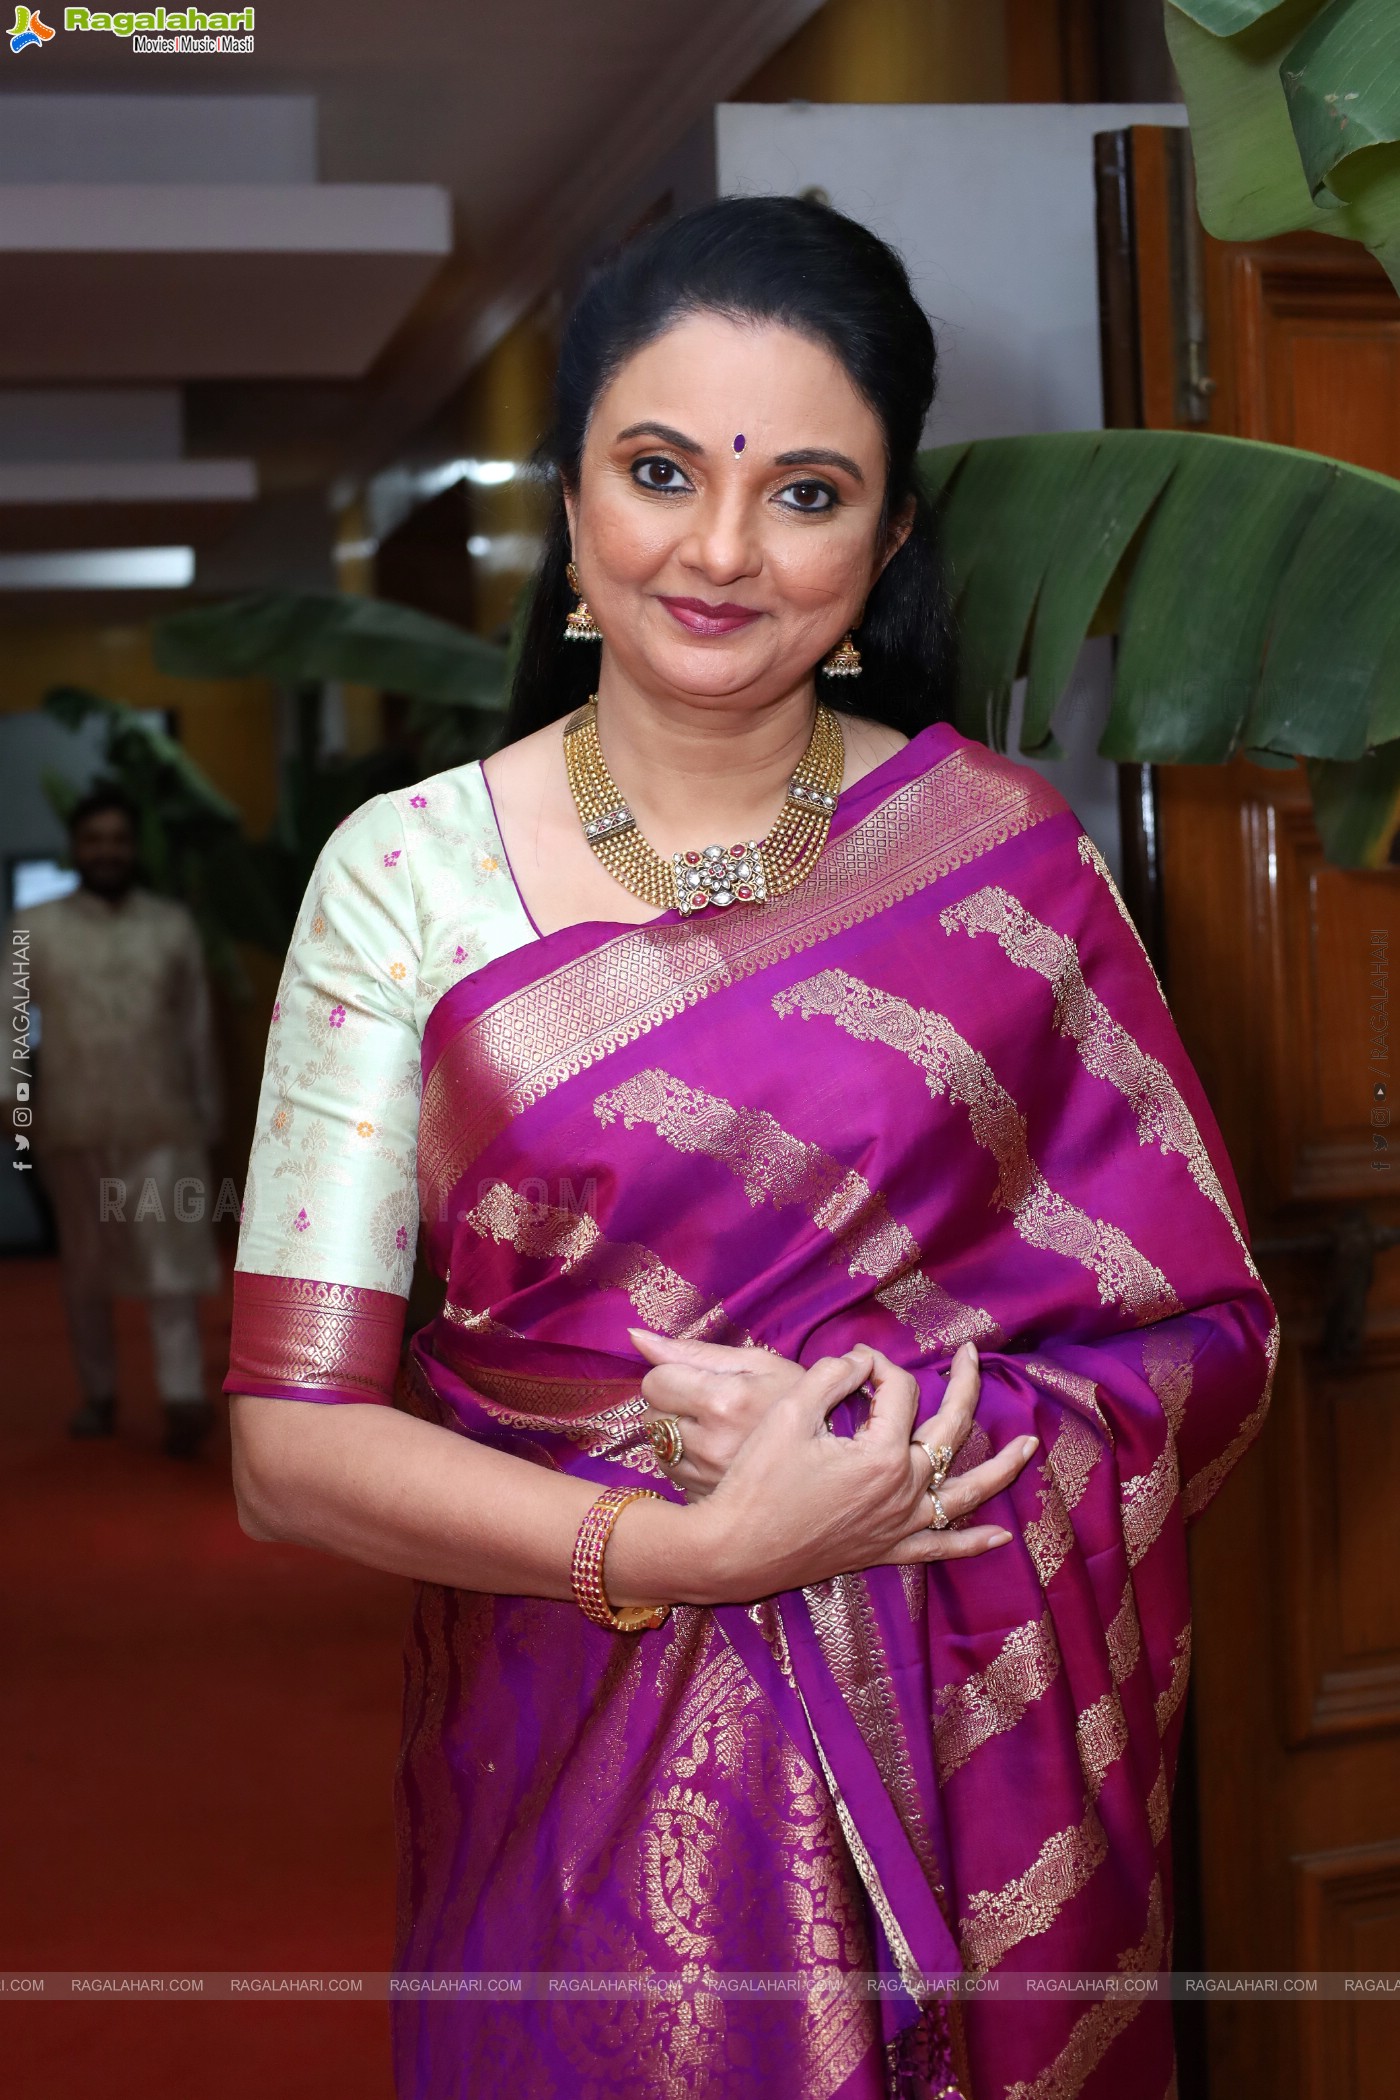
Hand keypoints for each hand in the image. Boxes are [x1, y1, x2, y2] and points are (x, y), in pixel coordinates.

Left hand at [631, 1327, 808, 1498]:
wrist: (835, 1454)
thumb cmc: (797, 1399)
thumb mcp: (756, 1363)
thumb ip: (693, 1351)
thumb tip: (636, 1338)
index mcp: (725, 1401)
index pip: (655, 1382)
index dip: (671, 1374)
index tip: (696, 1379)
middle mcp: (712, 1444)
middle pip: (650, 1414)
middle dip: (670, 1404)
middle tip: (707, 1404)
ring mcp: (708, 1478)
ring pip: (656, 1445)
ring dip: (674, 1433)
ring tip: (712, 1428)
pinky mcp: (706, 1500)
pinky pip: (670, 1473)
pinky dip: (683, 1461)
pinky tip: (714, 1454)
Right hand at [682, 1339, 1036, 1604]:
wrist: (737, 1548)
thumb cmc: (757, 1479)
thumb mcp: (790, 1412)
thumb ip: (832, 1375)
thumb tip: (863, 1361)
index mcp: (883, 1454)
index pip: (898, 1390)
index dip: (874, 1366)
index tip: (847, 1365)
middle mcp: (904, 1489)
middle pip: (949, 1428)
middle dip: (964, 1385)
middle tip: (971, 1355)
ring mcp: (900, 1523)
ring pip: (965, 1493)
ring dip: (1001, 1468)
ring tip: (1030, 1446)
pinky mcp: (887, 1550)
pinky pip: (940, 1547)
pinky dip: (972, 1543)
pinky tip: (999, 1538)